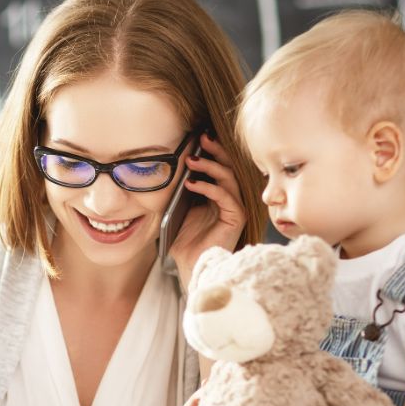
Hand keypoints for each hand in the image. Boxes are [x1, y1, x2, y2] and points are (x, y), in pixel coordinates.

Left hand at [169, 131, 247, 288]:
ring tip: (192, 159)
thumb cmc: (185, 243)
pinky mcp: (236, 217)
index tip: (196, 138)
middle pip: (228, 167)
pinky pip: (225, 196)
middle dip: (215, 150)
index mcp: (216, 195)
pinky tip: (191, 182)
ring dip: (211, 165)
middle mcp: (229, 199)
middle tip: (201, 138)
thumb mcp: (177, 211)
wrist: (192, 267)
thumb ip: (178, 192)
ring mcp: (234, 207)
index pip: (219, 167)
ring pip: (228, 177)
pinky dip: (208, 187)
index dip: (210, 152)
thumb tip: (168, 170)